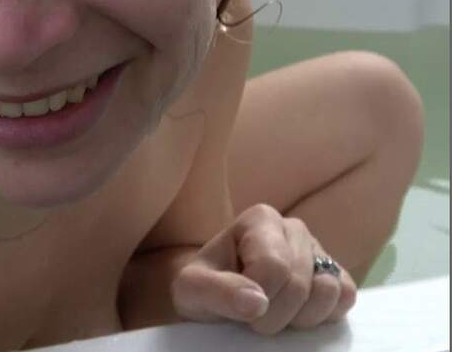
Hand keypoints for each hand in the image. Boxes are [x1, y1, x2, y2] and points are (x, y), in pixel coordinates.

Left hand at [171, 203, 357, 334]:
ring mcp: (319, 252)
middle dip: (274, 314)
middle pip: (299, 283)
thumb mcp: (192, 289)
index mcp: (260, 219)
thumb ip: (217, 291)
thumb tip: (256, 302)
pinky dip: (323, 316)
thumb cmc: (204, 289)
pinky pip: (346, 298)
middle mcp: (293, 228)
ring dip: (299, 317)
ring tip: (274, 314)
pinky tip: (297, 316)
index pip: (273, 266)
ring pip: (327, 291)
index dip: (258, 298)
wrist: (217, 300)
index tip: (239, 305)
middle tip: (253, 318)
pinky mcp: (337, 275)